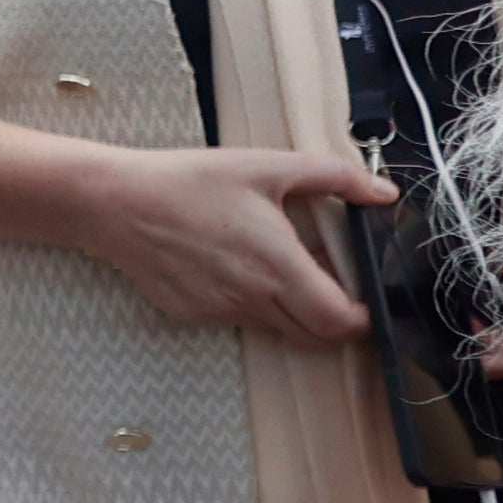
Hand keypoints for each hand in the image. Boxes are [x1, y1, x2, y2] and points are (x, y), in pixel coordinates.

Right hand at [83, 145, 392, 348]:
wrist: (118, 203)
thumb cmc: (190, 182)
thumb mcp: (269, 166)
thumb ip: (336, 177)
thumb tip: (383, 192)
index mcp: (278, 266)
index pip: (338, 323)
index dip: (363, 321)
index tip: (366, 302)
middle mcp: (252, 298)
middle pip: (315, 337)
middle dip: (334, 319)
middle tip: (331, 284)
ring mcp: (221, 311)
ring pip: (278, 328)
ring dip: (293, 309)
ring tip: (280, 266)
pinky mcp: (195, 313)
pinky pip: (239, 319)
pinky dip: (253, 303)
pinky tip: (235, 265)